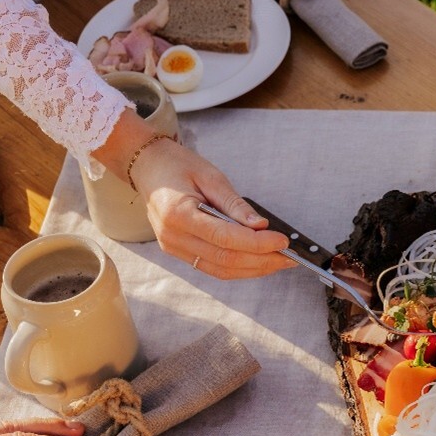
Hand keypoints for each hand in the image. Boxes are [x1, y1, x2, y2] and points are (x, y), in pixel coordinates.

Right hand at [134, 135, 295, 279]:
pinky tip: (258, 261)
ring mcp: (174, 248)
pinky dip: (239, 267)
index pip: (225, 238)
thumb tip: (260, 226)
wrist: (147, 167)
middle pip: (225, 260)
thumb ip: (234, 204)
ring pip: (220, 270)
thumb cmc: (177, 165)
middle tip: (289, 257)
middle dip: (262, 261)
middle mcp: (173, 237)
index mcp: (178, 214)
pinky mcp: (179, 252)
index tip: (282, 241)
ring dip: (253, 269)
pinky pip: (212, 267)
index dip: (257, 244)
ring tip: (278, 262)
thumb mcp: (210, 175)